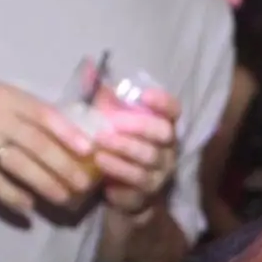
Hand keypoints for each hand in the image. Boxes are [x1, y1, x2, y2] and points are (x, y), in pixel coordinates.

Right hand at [0, 74, 95, 214]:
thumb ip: (23, 114)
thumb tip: (64, 136)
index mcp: (8, 96)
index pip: (47, 114)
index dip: (71, 133)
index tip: (92, 151)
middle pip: (39, 143)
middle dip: (66, 166)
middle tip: (85, 186)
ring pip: (20, 164)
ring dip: (46, 184)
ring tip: (64, 200)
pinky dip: (13, 196)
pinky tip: (28, 208)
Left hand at [93, 86, 180, 214]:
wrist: (120, 193)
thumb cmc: (116, 149)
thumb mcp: (109, 122)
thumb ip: (102, 97)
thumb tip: (88, 66)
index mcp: (163, 127)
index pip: (174, 110)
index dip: (163, 102)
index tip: (144, 96)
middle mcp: (168, 149)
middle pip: (164, 134)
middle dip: (137, 127)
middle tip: (110, 124)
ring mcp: (160, 173)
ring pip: (148, 160)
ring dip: (123, 151)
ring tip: (98, 147)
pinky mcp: (146, 194)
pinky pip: (136, 184)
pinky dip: (119, 174)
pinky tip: (102, 168)